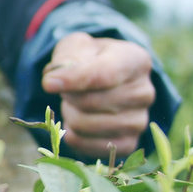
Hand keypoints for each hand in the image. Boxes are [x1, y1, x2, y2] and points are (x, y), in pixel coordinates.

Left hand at [41, 32, 155, 158]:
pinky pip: (85, 145)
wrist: (102, 80)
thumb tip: (52, 82)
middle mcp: (145, 92)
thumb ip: (66, 57)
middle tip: (68, 88)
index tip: (48, 83)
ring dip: (69, 114)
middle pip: (89, 102)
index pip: (104, 74)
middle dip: (68, 95)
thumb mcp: (76, 46)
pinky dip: (71, 134)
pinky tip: (77, 119)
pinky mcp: (128, 144)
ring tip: (74, 103)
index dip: (74, 80)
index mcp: (136, 60)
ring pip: (84, 125)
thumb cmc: (88, 59)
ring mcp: (139, 121)